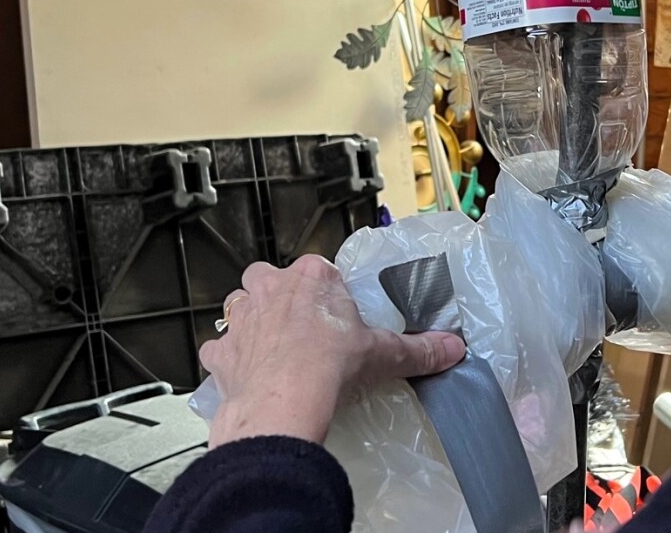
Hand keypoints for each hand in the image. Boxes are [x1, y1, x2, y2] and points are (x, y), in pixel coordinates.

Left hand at [200, 255, 464, 447]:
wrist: (283, 402)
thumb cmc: (329, 366)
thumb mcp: (384, 354)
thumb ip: (419, 349)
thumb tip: (452, 348)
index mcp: (312, 277)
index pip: (318, 269)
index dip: (325, 290)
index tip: (335, 313)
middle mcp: (270, 289)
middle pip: (268, 278)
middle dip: (278, 295)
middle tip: (300, 325)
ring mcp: (241, 319)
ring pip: (238, 307)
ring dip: (250, 321)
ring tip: (272, 347)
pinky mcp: (220, 353)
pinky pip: (218, 350)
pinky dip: (228, 360)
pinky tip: (245, 374)